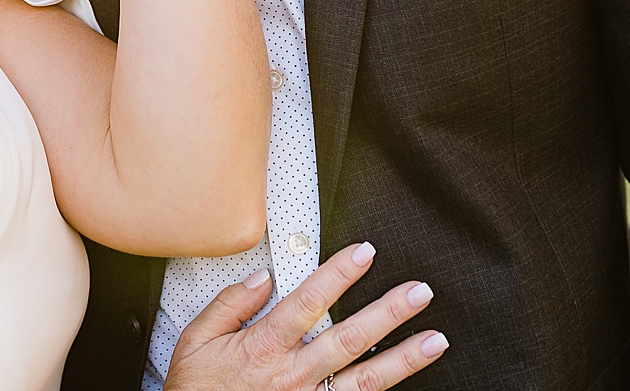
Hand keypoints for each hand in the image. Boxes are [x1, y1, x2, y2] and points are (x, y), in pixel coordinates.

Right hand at [163, 243, 447, 390]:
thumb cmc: (196, 390)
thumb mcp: (196, 341)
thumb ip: (229, 305)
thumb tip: (262, 278)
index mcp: (263, 347)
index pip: (308, 303)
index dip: (338, 275)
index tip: (364, 253)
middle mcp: (292, 375)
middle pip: (349, 339)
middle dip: (388, 313)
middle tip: (419, 292)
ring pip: (364, 379)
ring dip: (403, 359)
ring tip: (434, 340)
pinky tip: (407, 384)